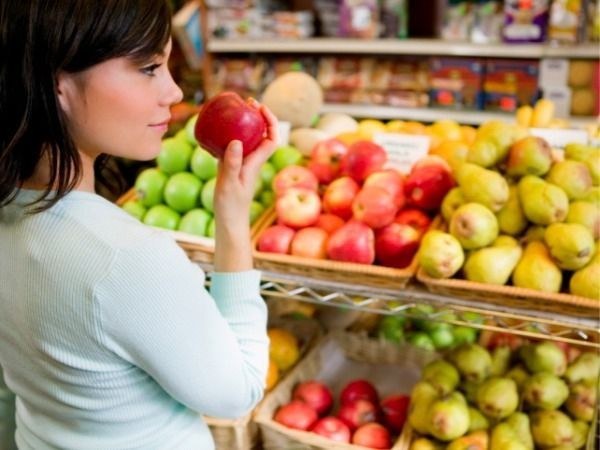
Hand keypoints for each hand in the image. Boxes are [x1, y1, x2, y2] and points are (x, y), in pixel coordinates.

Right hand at [213, 103, 278, 227]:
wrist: (229, 222)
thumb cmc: (231, 206)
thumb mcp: (229, 184)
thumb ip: (232, 164)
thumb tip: (237, 141)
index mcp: (255, 162)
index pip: (271, 138)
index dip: (270, 121)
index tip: (260, 107)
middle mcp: (251, 161)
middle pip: (261, 134)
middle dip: (258, 117)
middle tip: (246, 103)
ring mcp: (241, 164)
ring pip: (248, 139)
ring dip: (244, 124)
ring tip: (234, 110)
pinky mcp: (231, 167)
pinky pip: (233, 146)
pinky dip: (229, 135)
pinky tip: (217, 131)